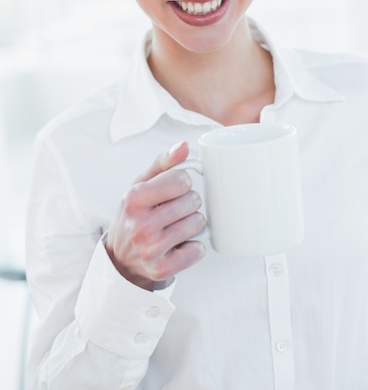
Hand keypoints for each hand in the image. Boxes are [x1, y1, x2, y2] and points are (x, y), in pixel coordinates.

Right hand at [105, 141, 205, 290]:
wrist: (122, 256)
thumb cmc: (136, 213)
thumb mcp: (141, 184)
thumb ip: (164, 162)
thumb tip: (185, 146)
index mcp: (134, 198)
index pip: (181, 180)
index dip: (182, 183)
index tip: (173, 189)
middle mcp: (140, 225)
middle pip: (193, 201)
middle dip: (188, 203)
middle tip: (173, 210)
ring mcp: (150, 249)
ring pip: (198, 224)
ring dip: (193, 224)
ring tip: (176, 226)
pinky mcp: (161, 269)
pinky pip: (198, 250)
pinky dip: (194, 246)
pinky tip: (179, 245)